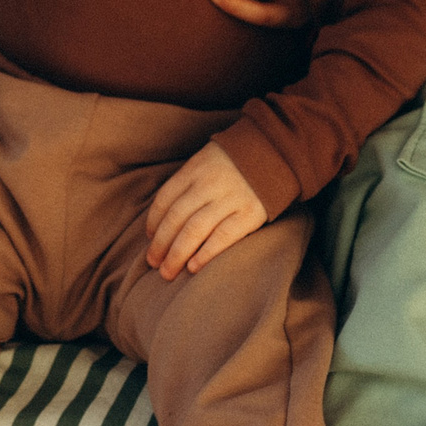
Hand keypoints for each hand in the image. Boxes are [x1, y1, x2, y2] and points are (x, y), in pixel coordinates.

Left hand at [144, 144, 267, 279]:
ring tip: (167, 272)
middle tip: (152, 263)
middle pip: (176, 218)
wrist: (276, 153)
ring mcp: (231, 198)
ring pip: (195, 230)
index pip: (165, 199)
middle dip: (161, 244)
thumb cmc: (234, 162)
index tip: (149, 238)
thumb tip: (161, 220)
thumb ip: (187, 184)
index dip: (154, 222)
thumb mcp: (206, 161)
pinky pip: (223, 236)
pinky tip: (193, 268)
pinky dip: (206, 253)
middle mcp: (209, 183)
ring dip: (177, 254)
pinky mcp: (250, 213)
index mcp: (195, 169)